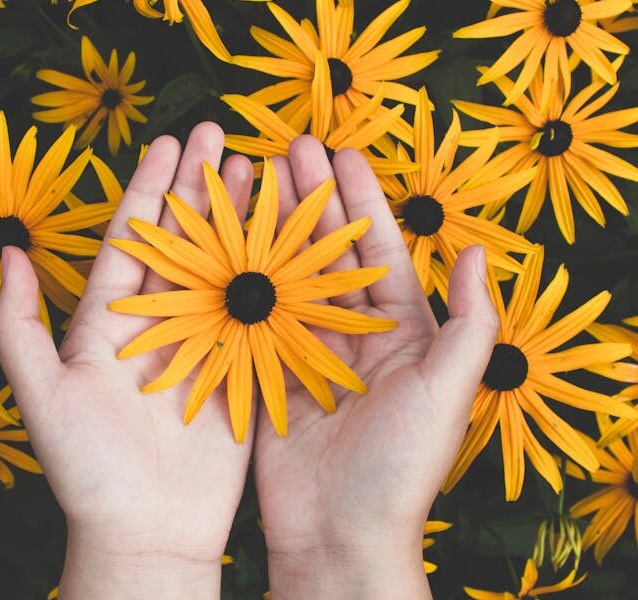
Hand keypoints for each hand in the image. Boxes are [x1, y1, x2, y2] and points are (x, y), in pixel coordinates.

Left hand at [0, 123, 254, 598]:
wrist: (148, 533)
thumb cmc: (88, 471)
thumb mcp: (41, 397)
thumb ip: (18, 327)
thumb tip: (10, 254)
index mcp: (109, 322)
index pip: (132, 240)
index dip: (149, 189)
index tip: (168, 142)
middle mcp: (158, 324)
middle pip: (183, 242)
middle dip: (200, 188)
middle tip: (221, 136)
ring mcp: (202, 344)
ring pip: (224, 267)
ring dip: (239, 220)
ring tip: (258, 171)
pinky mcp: (239, 371)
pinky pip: (256, 313)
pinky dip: (273, 274)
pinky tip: (288, 239)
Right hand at [252, 138, 499, 599]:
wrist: (339, 533)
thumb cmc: (400, 466)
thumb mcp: (448, 392)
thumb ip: (468, 323)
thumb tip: (477, 252)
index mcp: (399, 331)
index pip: (377, 249)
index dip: (360, 199)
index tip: (340, 153)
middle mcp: (351, 332)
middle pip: (327, 251)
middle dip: (309, 199)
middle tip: (286, 149)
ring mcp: (306, 350)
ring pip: (287, 274)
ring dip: (272, 228)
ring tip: (252, 180)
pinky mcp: (267, 372)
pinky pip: (254, 315)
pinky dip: (240, 278)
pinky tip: (224, 243)